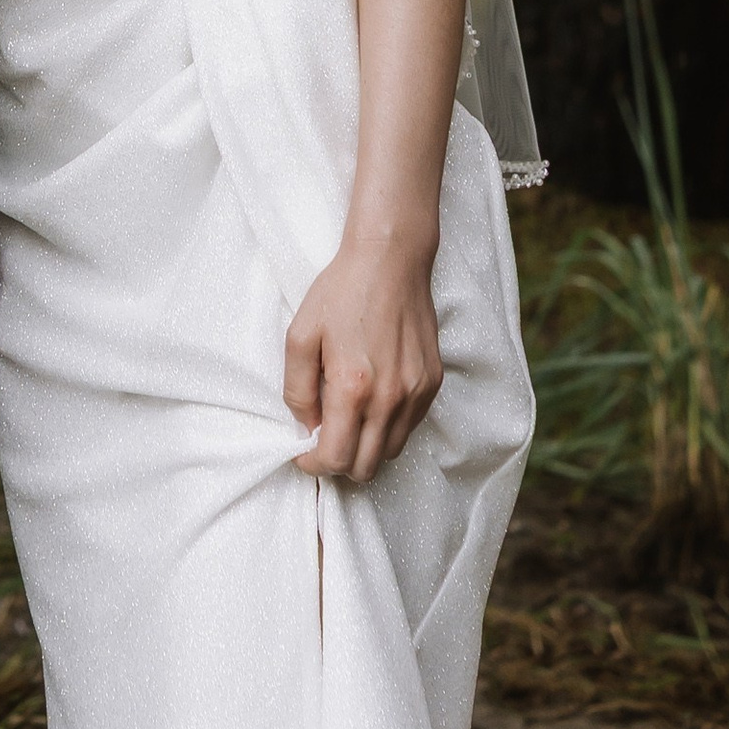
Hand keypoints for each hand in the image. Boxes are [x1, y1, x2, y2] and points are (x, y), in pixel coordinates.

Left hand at [285, 233, 442, 484]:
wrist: (390, 260)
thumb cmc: (341, 292)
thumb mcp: (300, 335)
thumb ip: (297, 390)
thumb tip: (305, 426)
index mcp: (352, 387)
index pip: (336, 458)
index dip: (314, 464)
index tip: (303, 453)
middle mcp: (389, 398)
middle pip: (365, 468)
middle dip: (339, 463)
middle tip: (323, 439)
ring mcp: (416, 393)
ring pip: (390, 452)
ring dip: (366, 449)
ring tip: (348, 422)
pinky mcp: (432, 384)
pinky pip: (409, 428)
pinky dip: (387, 428)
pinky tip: (372, 402)